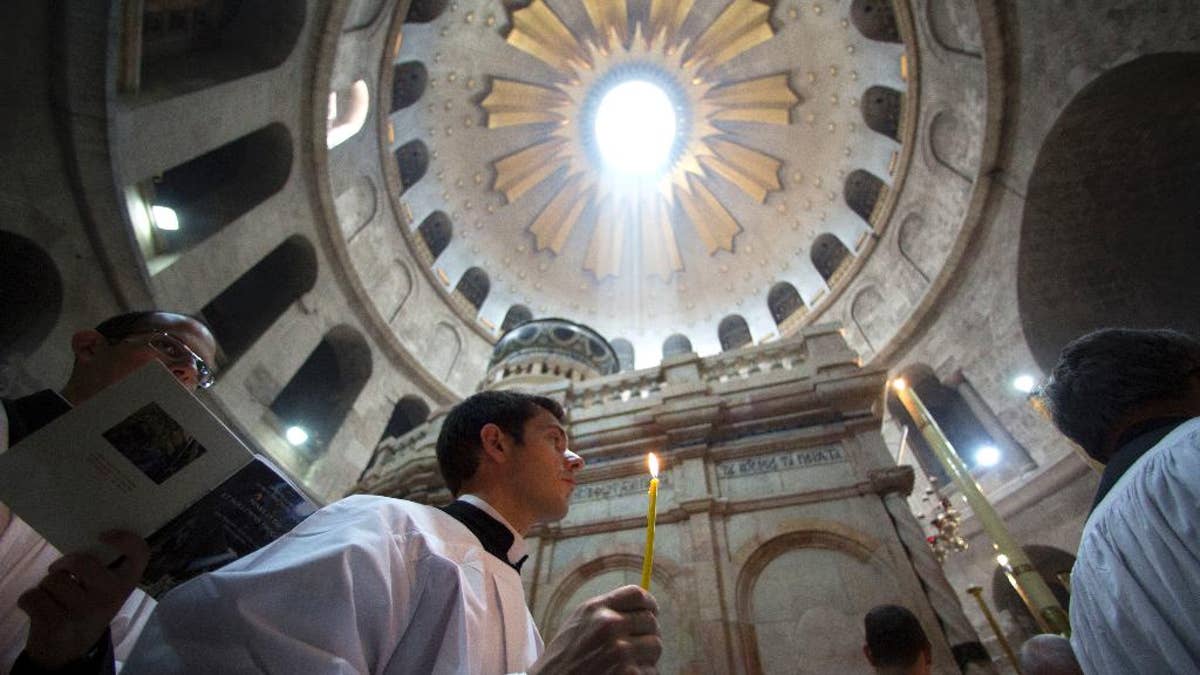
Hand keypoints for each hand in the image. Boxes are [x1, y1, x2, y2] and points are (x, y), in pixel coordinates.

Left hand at [18, 531, 148, 667]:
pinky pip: (32, 596)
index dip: (125, 538)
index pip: (140, 553)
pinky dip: (30, 600)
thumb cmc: (89, 607)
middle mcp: (109, 597)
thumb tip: (89, 536)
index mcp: (126, 584)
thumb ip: (105, 567)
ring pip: (52, 580)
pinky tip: (42, 610)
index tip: (104, 535)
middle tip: (63, 573)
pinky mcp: (56, 624)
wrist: (72, 650)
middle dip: (63, 564)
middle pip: (80, 561)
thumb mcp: (107, 590)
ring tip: (55, 598)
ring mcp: (83, 612)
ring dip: (46, 586)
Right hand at [529, 584, 662, 674]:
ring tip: (627, 665)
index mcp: (596, 608)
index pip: (637, 594)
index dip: (649, 604)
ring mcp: (619, 650)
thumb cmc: (565, 659)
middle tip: (638, 647)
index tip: (652, 613)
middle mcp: (609, 624)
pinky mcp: (628, 672)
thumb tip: (644, 607)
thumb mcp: (579, 625)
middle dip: (648, 634)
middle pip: (651, 621)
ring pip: (655, 646)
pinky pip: (650, 670)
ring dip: (647, 657)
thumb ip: (607, 612)